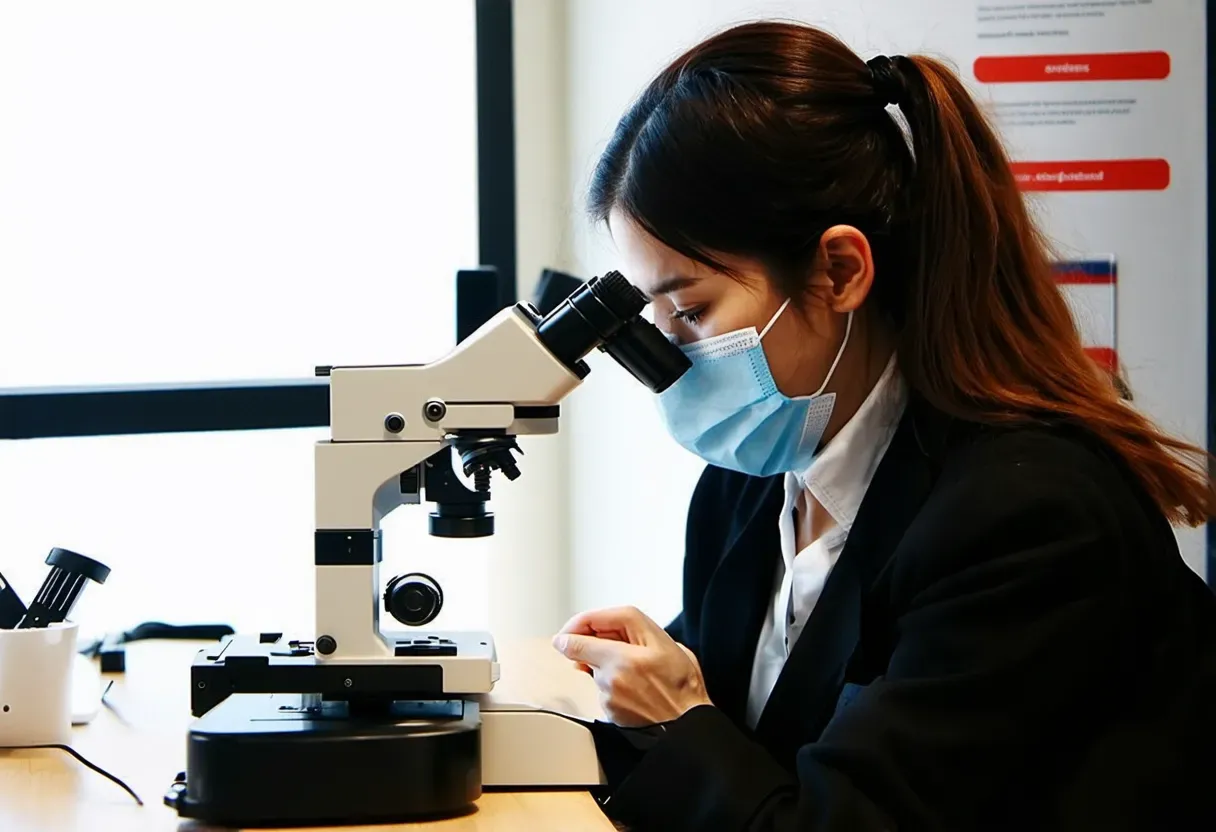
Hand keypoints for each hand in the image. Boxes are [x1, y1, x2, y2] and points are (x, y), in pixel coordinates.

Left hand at [552, 605, 712, 726]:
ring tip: (634, 672)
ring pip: (592, 668)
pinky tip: (633, 688)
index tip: (570, 628)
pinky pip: (600, 688)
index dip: (575, 626)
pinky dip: (610, 684)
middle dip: (584, 643)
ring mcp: (609, 693)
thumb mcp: (669, 643)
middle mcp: (615, 673)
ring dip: (601, 665)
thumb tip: (604, 628)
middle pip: (581, 648)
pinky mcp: (607, 708)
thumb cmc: (682, 685)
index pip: (588, 629)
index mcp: (630, 654)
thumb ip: (635, 630)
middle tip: (596, 642)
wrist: (686, 725)